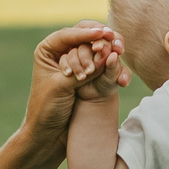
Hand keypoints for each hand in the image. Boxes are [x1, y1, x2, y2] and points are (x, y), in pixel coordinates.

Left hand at [26, 21, 124, 142]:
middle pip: (85, 36)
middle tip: (114, 42)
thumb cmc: (47, 110)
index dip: (86, 33)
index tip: (103, 33)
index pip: (69, 35)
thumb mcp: (61, 87)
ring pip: (96, 49)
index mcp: (48, 50)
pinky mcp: (89, 74)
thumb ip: (83, 70)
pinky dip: (112, 66)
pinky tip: (121, 75)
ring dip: (107, 52)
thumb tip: (108, 56)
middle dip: (100, 39)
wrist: (49, 135)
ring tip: (116, 55)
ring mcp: (77, 61)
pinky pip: (103, 64)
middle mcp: (63, 52)